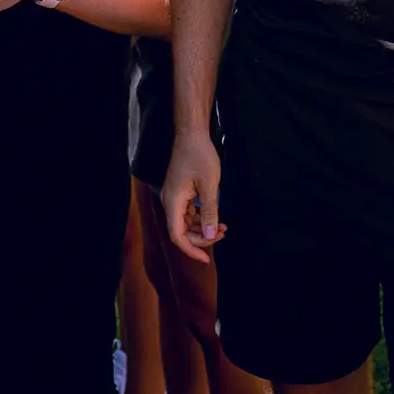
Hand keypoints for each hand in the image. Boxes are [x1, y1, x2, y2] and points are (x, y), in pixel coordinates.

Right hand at [163, 133, 225, 262]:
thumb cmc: (200, 156)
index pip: (177, 236)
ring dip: (202, 228)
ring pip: (186, 223)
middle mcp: (170, 201)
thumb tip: (210, 234)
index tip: (206, 259)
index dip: (191, 249)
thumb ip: (210, 212)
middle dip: (201, 237)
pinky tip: (215, 216)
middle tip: (222, 234)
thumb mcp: (210, 185)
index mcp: (173, 202)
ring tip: (223, 227)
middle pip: (182, 231)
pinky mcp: (180, 192)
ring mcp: (175, 197)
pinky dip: (201, 218)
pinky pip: (188, 213)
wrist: (192, 134)